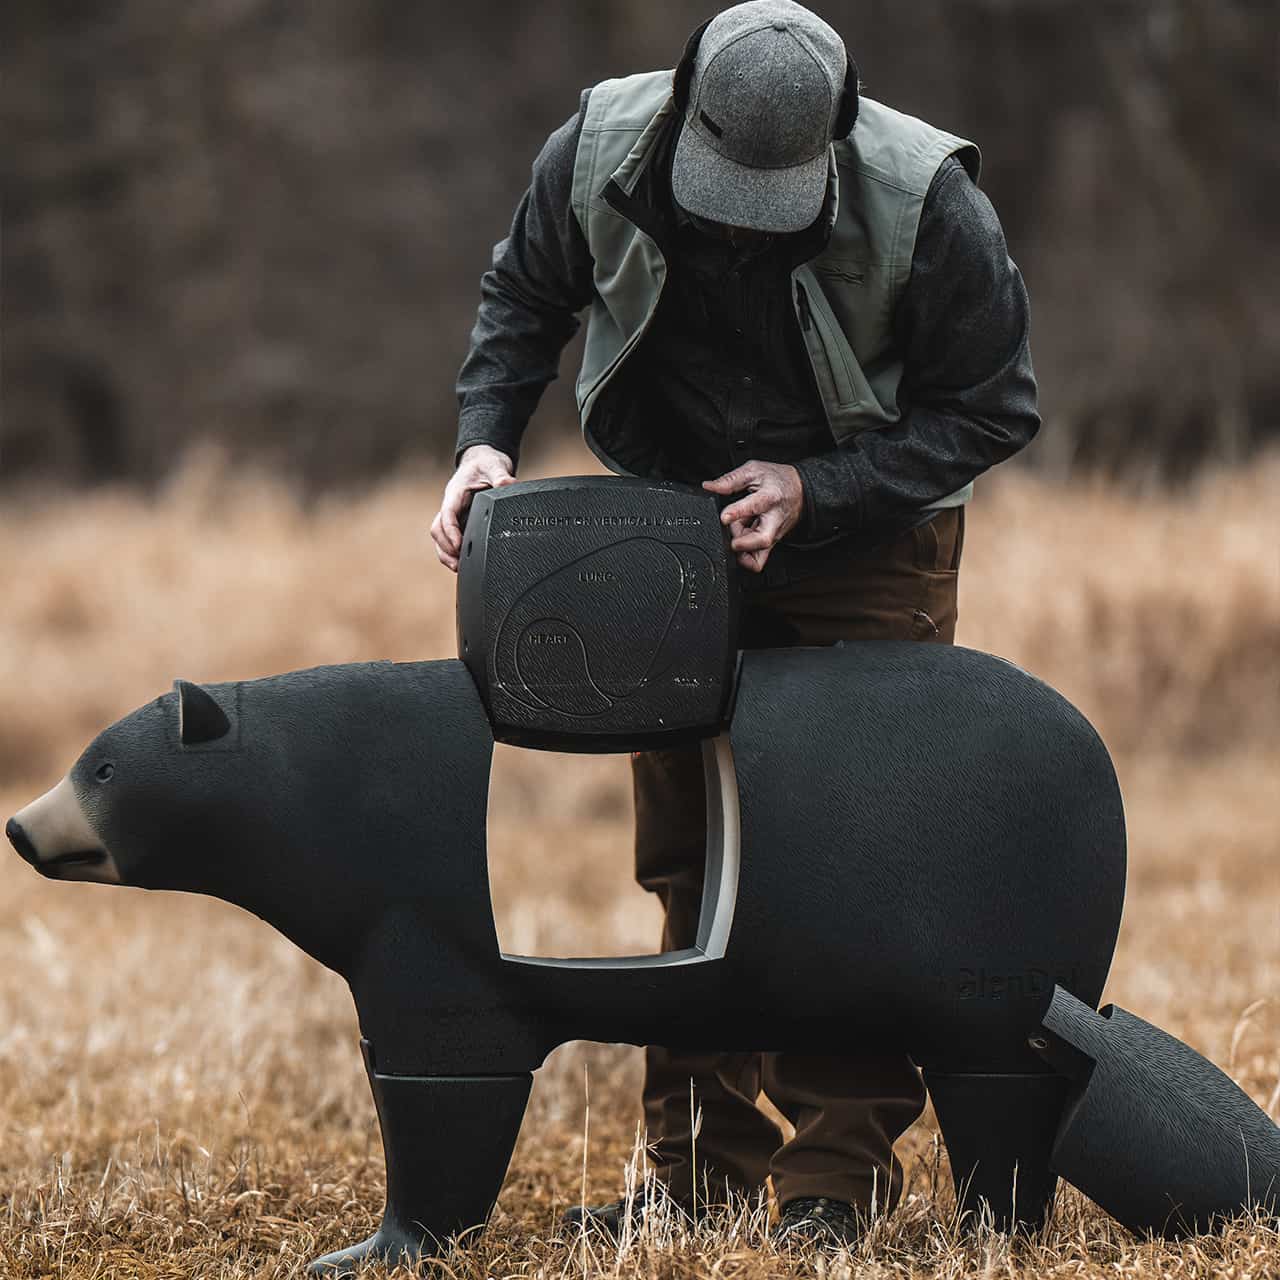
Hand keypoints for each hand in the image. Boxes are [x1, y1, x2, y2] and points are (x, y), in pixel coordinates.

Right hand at [430, 444, 515, 571]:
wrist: (482, 460)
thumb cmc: (486, 463)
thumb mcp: (495, 466)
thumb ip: (502, 477)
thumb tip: (509, 485)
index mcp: (456, 493)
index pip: (448, 514)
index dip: (451, 531)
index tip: (459, 545)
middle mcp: (451, 504)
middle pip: (438, 529)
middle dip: (445, 547)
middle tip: (458, 564)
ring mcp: (454, 513)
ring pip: (440, 536)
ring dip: (446, 553)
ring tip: (457, 569)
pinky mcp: (459, 520)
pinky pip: (449, 537)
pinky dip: (452, 551)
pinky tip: (461, 563)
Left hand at [702, 460, 803, 572]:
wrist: (800, 490)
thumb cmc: (777, 480)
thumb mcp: (754, 471)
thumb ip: (730, 480)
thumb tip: (709, 486)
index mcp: (769, 497)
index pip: (753, 507)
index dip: (736, 513)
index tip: (724, 518)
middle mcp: (774, 520)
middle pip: (761, 541)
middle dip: (741, 542)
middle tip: (731, 533)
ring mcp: (774, 535)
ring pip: (758, 556)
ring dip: (742, 548)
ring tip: (739, 531)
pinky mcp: (772, 544)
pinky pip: (757, 559)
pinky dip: (745, 555)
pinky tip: (742, 539)